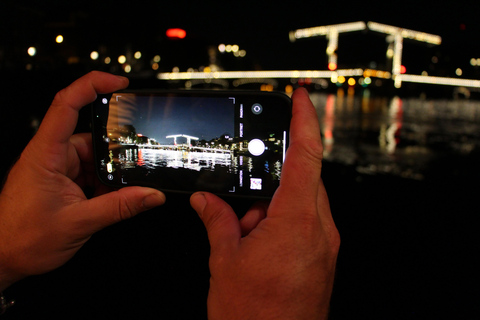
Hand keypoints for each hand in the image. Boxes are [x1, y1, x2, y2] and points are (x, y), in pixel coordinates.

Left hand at [0, 71, 165, 290]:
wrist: (2, 259)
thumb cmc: (22, 239)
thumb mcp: (78, 223)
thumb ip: (119, 207)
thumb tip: (151, 195)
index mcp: (45, 155)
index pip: (66, 104)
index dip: (92, 85)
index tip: (118, 83)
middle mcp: (51, 156)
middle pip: (92, 138)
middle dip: (115, 153)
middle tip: (135, 166)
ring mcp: (57, 169)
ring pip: (94, 159)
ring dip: (109, 175)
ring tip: (118, 193)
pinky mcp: (62, 181)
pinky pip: (90, 174)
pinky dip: (103, 185)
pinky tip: (109, 199)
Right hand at [190, 88, 339, 319]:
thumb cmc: (255, 316)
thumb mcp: (225, 261)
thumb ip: (217, 220)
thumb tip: (205, 201)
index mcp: (297, 221)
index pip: (307, 155)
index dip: (304, 120)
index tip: (300, 98)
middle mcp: (319, 229)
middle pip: (300, 180)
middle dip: (268, 182)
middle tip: (240, 203)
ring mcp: (323, 244)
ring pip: (298, 202)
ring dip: (268, 208)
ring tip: (243, 235)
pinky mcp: (320, 257)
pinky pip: (301, 223)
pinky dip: (277, 223)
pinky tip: (254, 245)